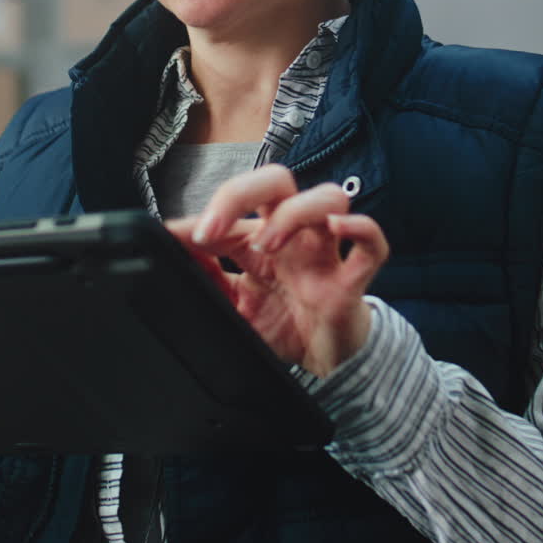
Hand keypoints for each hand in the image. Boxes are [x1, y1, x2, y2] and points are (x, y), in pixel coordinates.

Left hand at [167, 166, 388, 378]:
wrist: (326, 360)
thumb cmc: (285, 323)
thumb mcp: (235, 305)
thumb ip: (207, 281)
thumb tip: (172, 251)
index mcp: (260, 238)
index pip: (230, 209)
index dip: (199, 218)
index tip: (172, 237)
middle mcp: (293, 236)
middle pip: (276, 181)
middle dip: (241, 194)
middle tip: (213, 230)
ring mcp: (325, 253)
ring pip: (326, 198)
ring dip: (293, 213)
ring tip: (267, 246)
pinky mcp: (352, 279)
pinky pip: (371, 245)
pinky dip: (361, 230)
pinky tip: (339, 230)